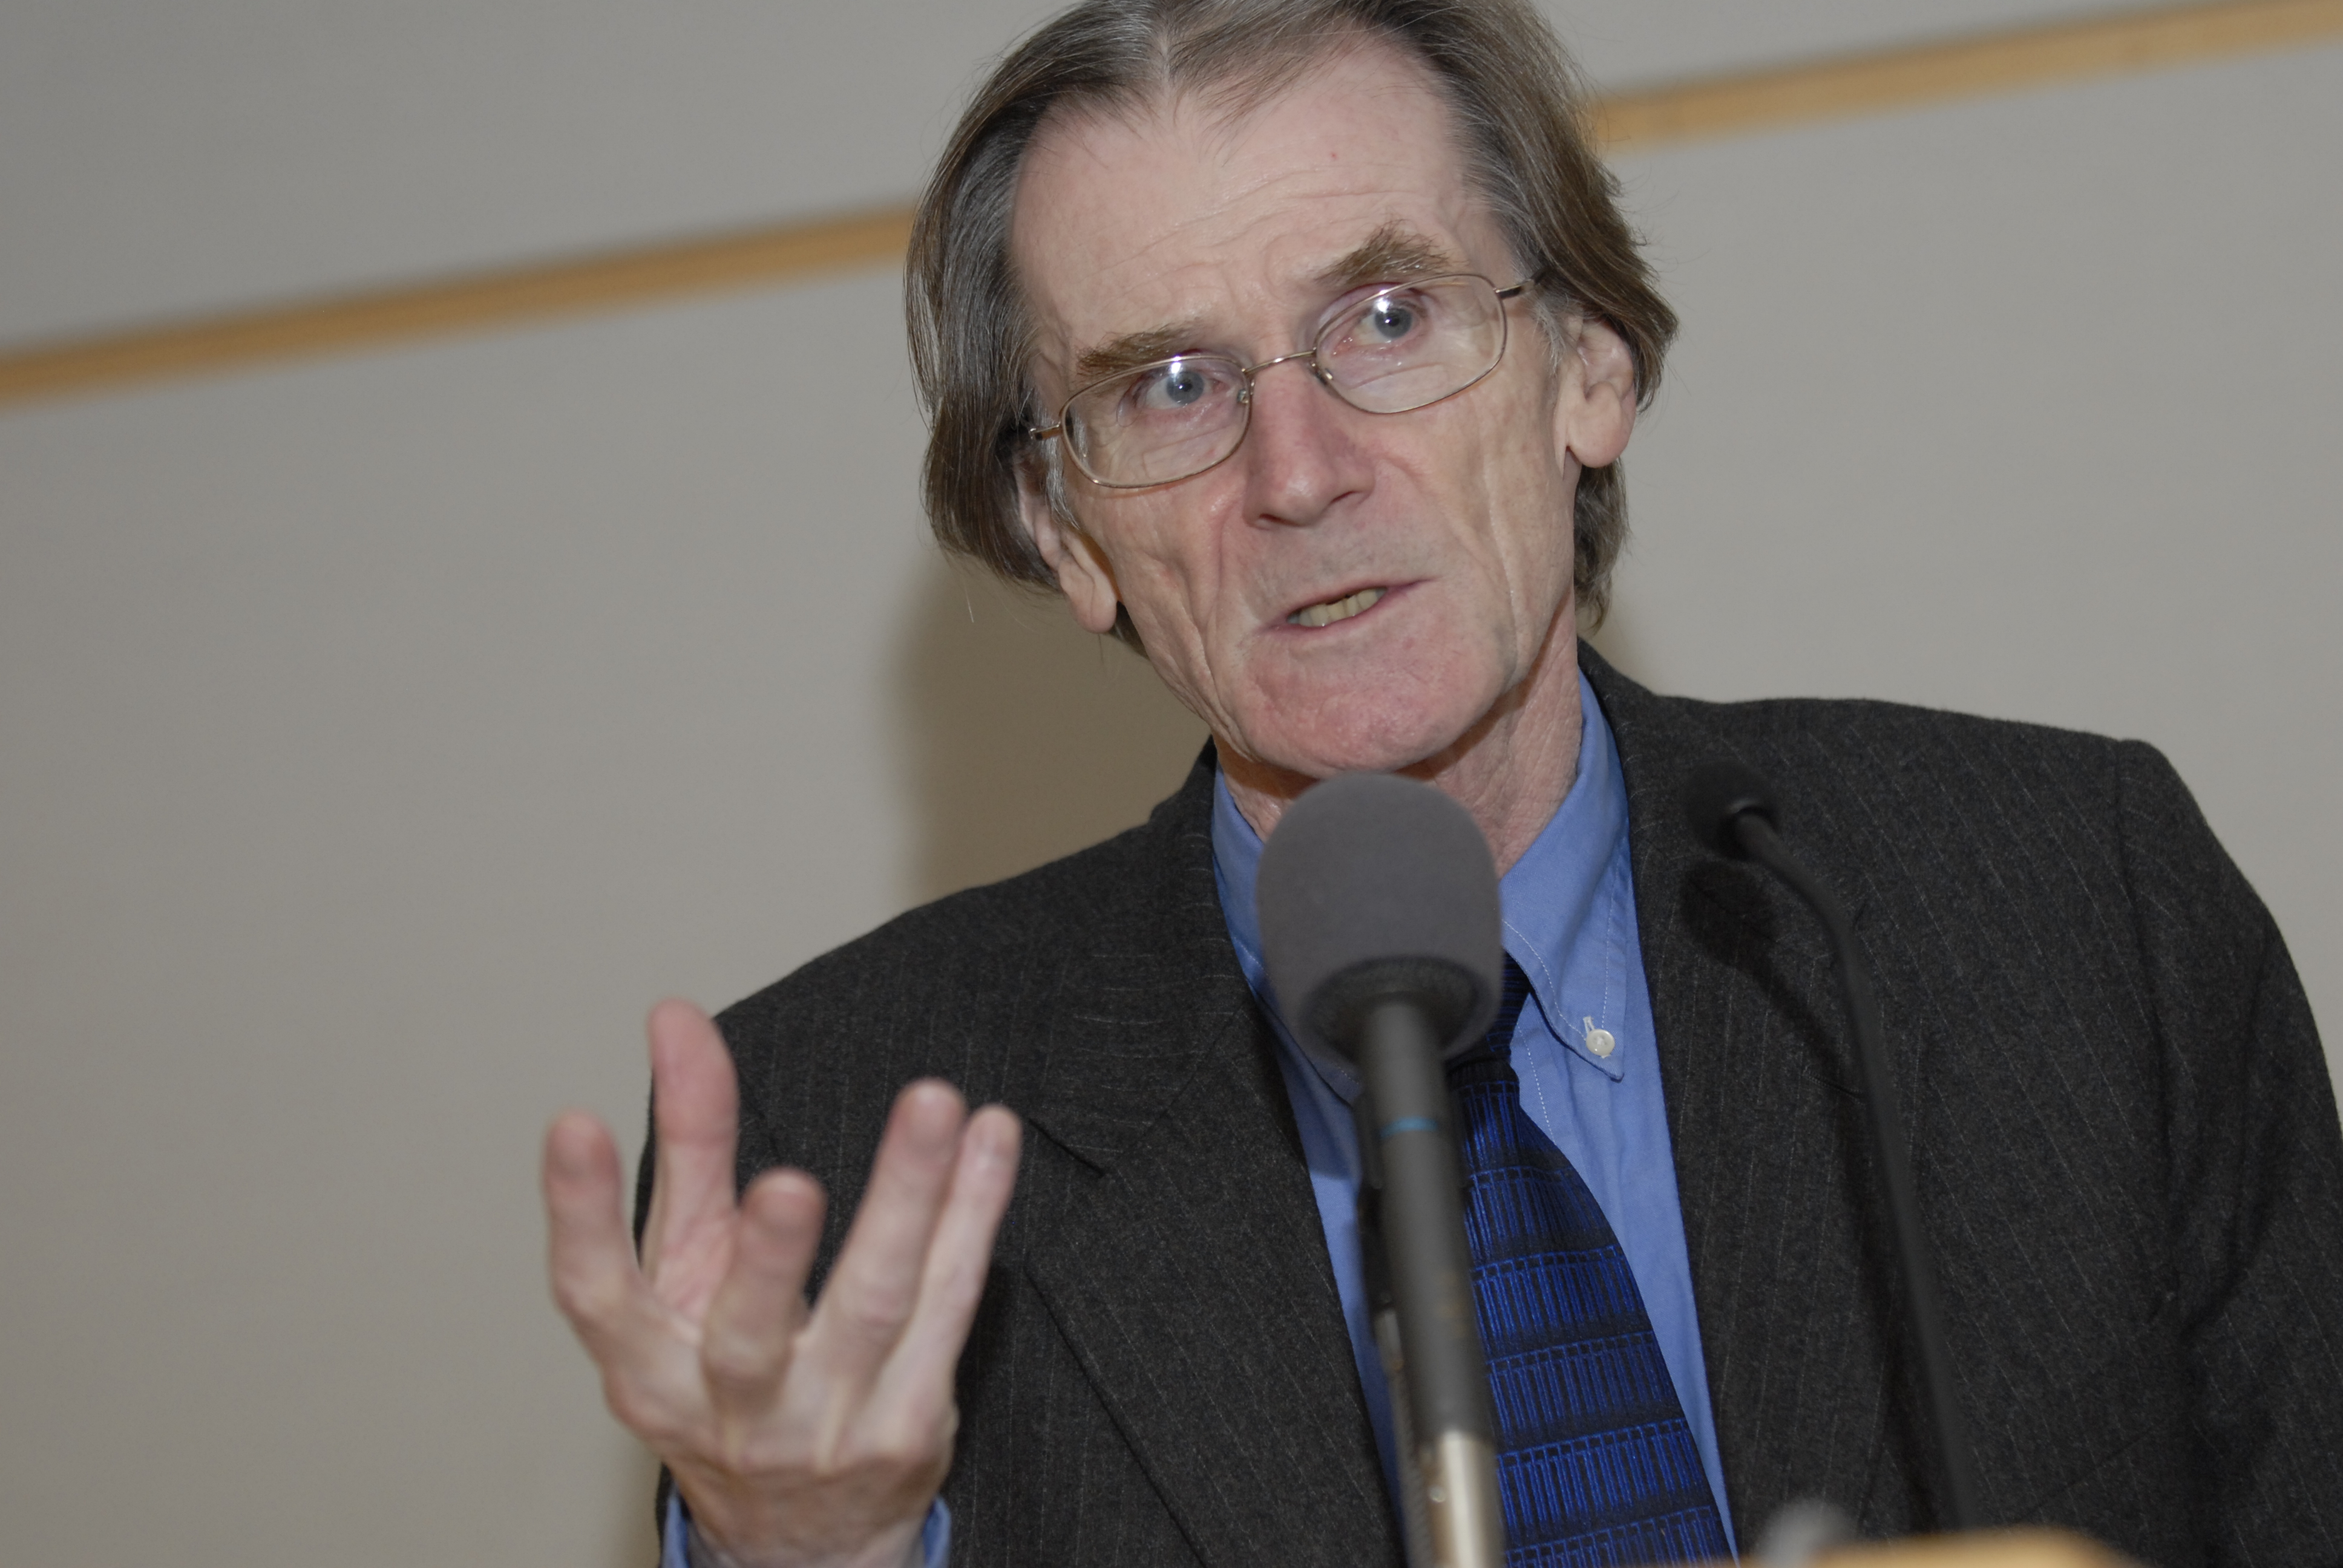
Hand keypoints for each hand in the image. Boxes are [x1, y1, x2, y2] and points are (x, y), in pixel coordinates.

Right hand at [544, 1000, 1021, 1567]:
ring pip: (875, 1308)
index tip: (575, 1122)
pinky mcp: (910, 1425)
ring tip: (932, 1105)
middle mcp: (730, 1410)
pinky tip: (988, 1140)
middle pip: (747, 1335)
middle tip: (789, 1183)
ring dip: (910, 1199)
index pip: (596, 1295)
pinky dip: (973, 1215)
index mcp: (647, 1371)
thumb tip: (678, 1019)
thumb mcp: (685, 1271)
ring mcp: (827, 1427)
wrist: (804, 1537)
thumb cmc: (727, 1375)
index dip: (577, 1213)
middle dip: (769, 1259)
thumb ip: (687, 1143)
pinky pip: (950, 1307)